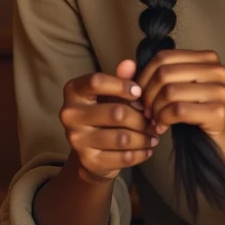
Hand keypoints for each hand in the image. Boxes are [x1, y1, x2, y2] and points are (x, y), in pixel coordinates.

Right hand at [59, 59, 159, 183]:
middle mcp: (69, 115)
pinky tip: (148, 148)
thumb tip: (130, 63)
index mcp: (73, 91)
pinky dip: (141, 152)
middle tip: (154, 119)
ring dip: (144, 136)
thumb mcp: (110, 92)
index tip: (139, 92)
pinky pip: (123, 157)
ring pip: (122, 137)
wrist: (92, 150)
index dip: (122, 85)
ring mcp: (77, 140)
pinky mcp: (88, 161)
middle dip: (141, 117)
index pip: (96, 82)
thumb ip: (120, 77)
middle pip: (116, 113)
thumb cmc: (104, 111)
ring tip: (154, 134)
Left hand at [134, 48, 224, 180]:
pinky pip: (178, 110)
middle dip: (147, 95)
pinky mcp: (219, 112)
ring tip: (155, 120)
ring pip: (169, 92)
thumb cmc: (201, 118)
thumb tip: (125, 65)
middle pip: (164, 73)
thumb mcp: (182, 91)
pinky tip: (163, 127)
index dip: (144, 77)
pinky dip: (163, 119)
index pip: (163, 57)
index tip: (140, 96)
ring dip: (155, 110)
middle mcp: (217, 70)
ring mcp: (221, 91)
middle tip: (146, 112)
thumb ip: (158, 76)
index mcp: (208, 59)